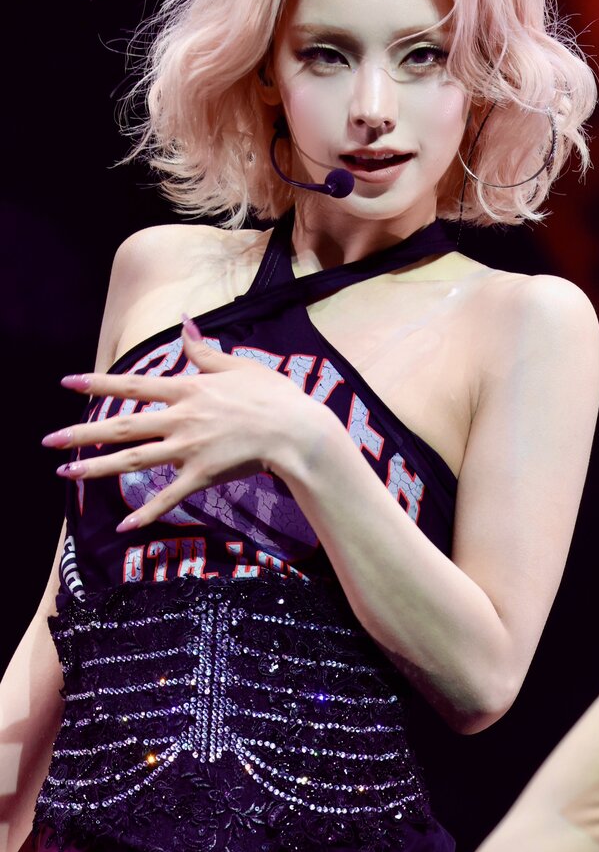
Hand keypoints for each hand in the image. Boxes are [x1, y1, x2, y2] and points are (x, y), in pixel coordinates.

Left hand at [42, 320, 306, 529]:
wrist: (297, 432)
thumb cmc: (273, 395)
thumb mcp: (238, 365)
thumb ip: (205, 350)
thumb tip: (184, 324)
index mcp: (189, 390)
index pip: (134, 386)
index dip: (99, 384)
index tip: (68, 383)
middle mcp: (181, 419)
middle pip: (123, 426)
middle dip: (82, 432)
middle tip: (49, 439)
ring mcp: (189, 449)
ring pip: (135, 461)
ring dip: (97, 468)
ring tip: (65, 473)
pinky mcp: (203, 476)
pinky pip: (169, 497)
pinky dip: (147, 513)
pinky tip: (124, 527)